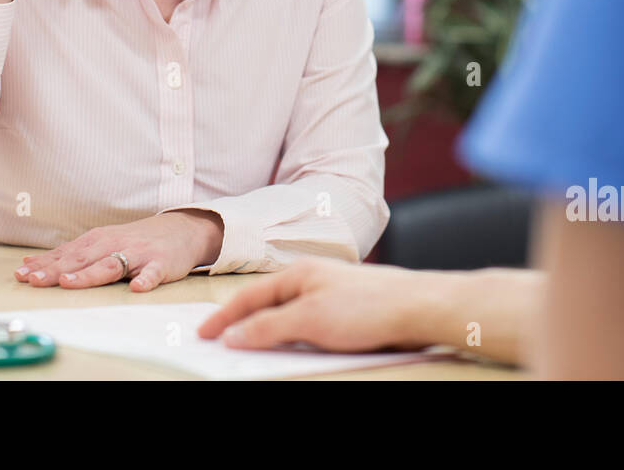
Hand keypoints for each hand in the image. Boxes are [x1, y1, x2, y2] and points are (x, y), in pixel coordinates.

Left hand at [13, 210, 224, 291]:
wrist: (180, 230)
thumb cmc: (134, 240)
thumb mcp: (99, 242)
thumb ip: (68, 254)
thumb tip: (28, 261)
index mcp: (97, 241)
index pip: (66, 254)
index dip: (43, 265)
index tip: (21, 275)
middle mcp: (113, 244)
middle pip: (81, 259)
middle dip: (56, 270)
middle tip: (34, 280)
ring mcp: (137, 254)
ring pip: (110, 265)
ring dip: (89, 274)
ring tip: (69, 282)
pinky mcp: (160, 264)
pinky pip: (152, 273)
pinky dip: (145, 280)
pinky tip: (136, 288)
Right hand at [197, 258, 441, 352]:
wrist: (420, 308)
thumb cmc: (368, 306)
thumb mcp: (309, 320)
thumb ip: (268, 328)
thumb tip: (234, 336)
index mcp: (298, 273)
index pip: (249, 296)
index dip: (224, 317)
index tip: (203, 334)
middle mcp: (312, 280)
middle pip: (267, 305)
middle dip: (242, 325)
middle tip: (219, 343)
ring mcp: (330, 295)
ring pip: (288, 318)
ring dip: (268, 334)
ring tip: (250, 351)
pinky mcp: (347, 313)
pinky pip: (309, 327)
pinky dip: (293, 339)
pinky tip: (293, 350)